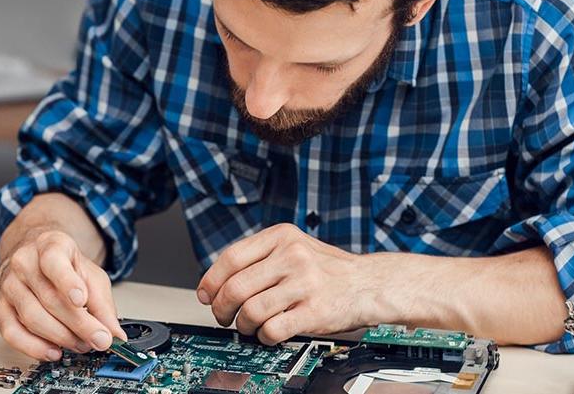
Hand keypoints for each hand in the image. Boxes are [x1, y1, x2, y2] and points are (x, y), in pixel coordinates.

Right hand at [0, 230, 126, 360]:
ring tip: (81, 344)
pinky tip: (53, 352)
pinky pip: (12, 332)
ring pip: (32, 318)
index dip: (67, 282)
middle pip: (49, 298)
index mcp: (49, 245)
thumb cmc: (65, 266)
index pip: (54, 261)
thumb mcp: (91, 275)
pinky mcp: (0, 307)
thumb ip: (103, 304)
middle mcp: (24, 262)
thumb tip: (114, 334)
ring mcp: (9, 285)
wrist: (37, 259)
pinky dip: (34, 347)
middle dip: (78, 324)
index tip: (81, 300)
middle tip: (98, 339)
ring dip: (61, 337)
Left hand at [196, 223, 375, 344]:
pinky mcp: (314, 311)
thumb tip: (216, 282)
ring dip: (242, 324)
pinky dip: (263, 336)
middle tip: (223, 316)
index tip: (205, 295)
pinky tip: (268, 332)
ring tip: (248, 325)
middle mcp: (292, 256)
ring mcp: (304, 283)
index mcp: (282, 236)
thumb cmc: (326, 269)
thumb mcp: (293, 247)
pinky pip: (272, 329)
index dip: (211, 280)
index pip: (231, 258)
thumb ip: (259, 258)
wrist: (368, 284)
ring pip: (251, 310)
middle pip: (236, 287)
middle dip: (221, 308)